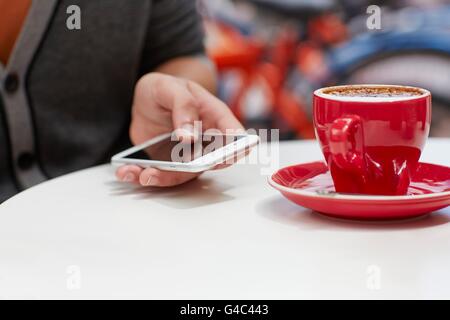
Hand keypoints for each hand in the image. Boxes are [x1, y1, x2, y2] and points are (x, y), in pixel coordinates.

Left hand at [115, 73, 243, 186]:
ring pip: (184, 175)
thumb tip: (190, 136)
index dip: (236, 148)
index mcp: (215, 118)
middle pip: (210, 163)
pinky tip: (127, 172)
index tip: (223, 156)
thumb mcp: (170, 87)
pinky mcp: (172, 165)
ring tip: (142, 175)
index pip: (235, 135)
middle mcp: (207, 141)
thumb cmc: (166, 89)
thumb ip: (183, 106)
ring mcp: (190, 156)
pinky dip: (144, 177)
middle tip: (178, 166)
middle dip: (193, 169)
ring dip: (163, 178)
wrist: (147, 101)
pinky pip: (162, 176)